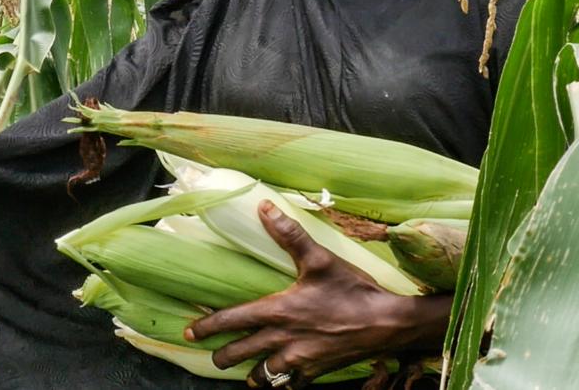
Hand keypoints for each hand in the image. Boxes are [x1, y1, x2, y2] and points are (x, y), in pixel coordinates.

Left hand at [184, 200, 447, 387]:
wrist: (388, 324)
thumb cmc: (352, 290)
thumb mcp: (319, 258)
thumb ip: (289, 234)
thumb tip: (264, 207)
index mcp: (278, 312)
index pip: (232, 321)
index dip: (208, 327)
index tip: (190, 332)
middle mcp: (283, 340)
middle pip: (240, 354)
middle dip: (223, 356)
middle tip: (214, 356)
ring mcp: (300, 360)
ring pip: (264, 375)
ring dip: (252, 373)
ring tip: (246, 372)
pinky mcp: (317, 371)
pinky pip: (291, 384)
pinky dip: (282, 382)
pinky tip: (281, 378)